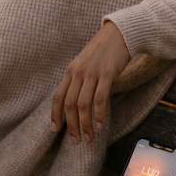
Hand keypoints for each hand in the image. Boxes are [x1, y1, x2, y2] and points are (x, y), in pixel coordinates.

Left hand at [50, 20, 130, 144]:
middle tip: (76, 141)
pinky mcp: (107, 74)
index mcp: (70, 71)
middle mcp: (78, 73)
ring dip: (85, 125)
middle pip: (70, 104)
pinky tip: (101, 125)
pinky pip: (100, 99)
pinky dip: (100, 115)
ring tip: (90, 138)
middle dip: (71, 126)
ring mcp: (92, 73)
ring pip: (83, 105)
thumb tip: (76, 103)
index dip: (55, 115)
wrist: (120, 34)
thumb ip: (79, 81)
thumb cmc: (103, 52)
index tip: (55, 129)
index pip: (58, 97)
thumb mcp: (84, 64)